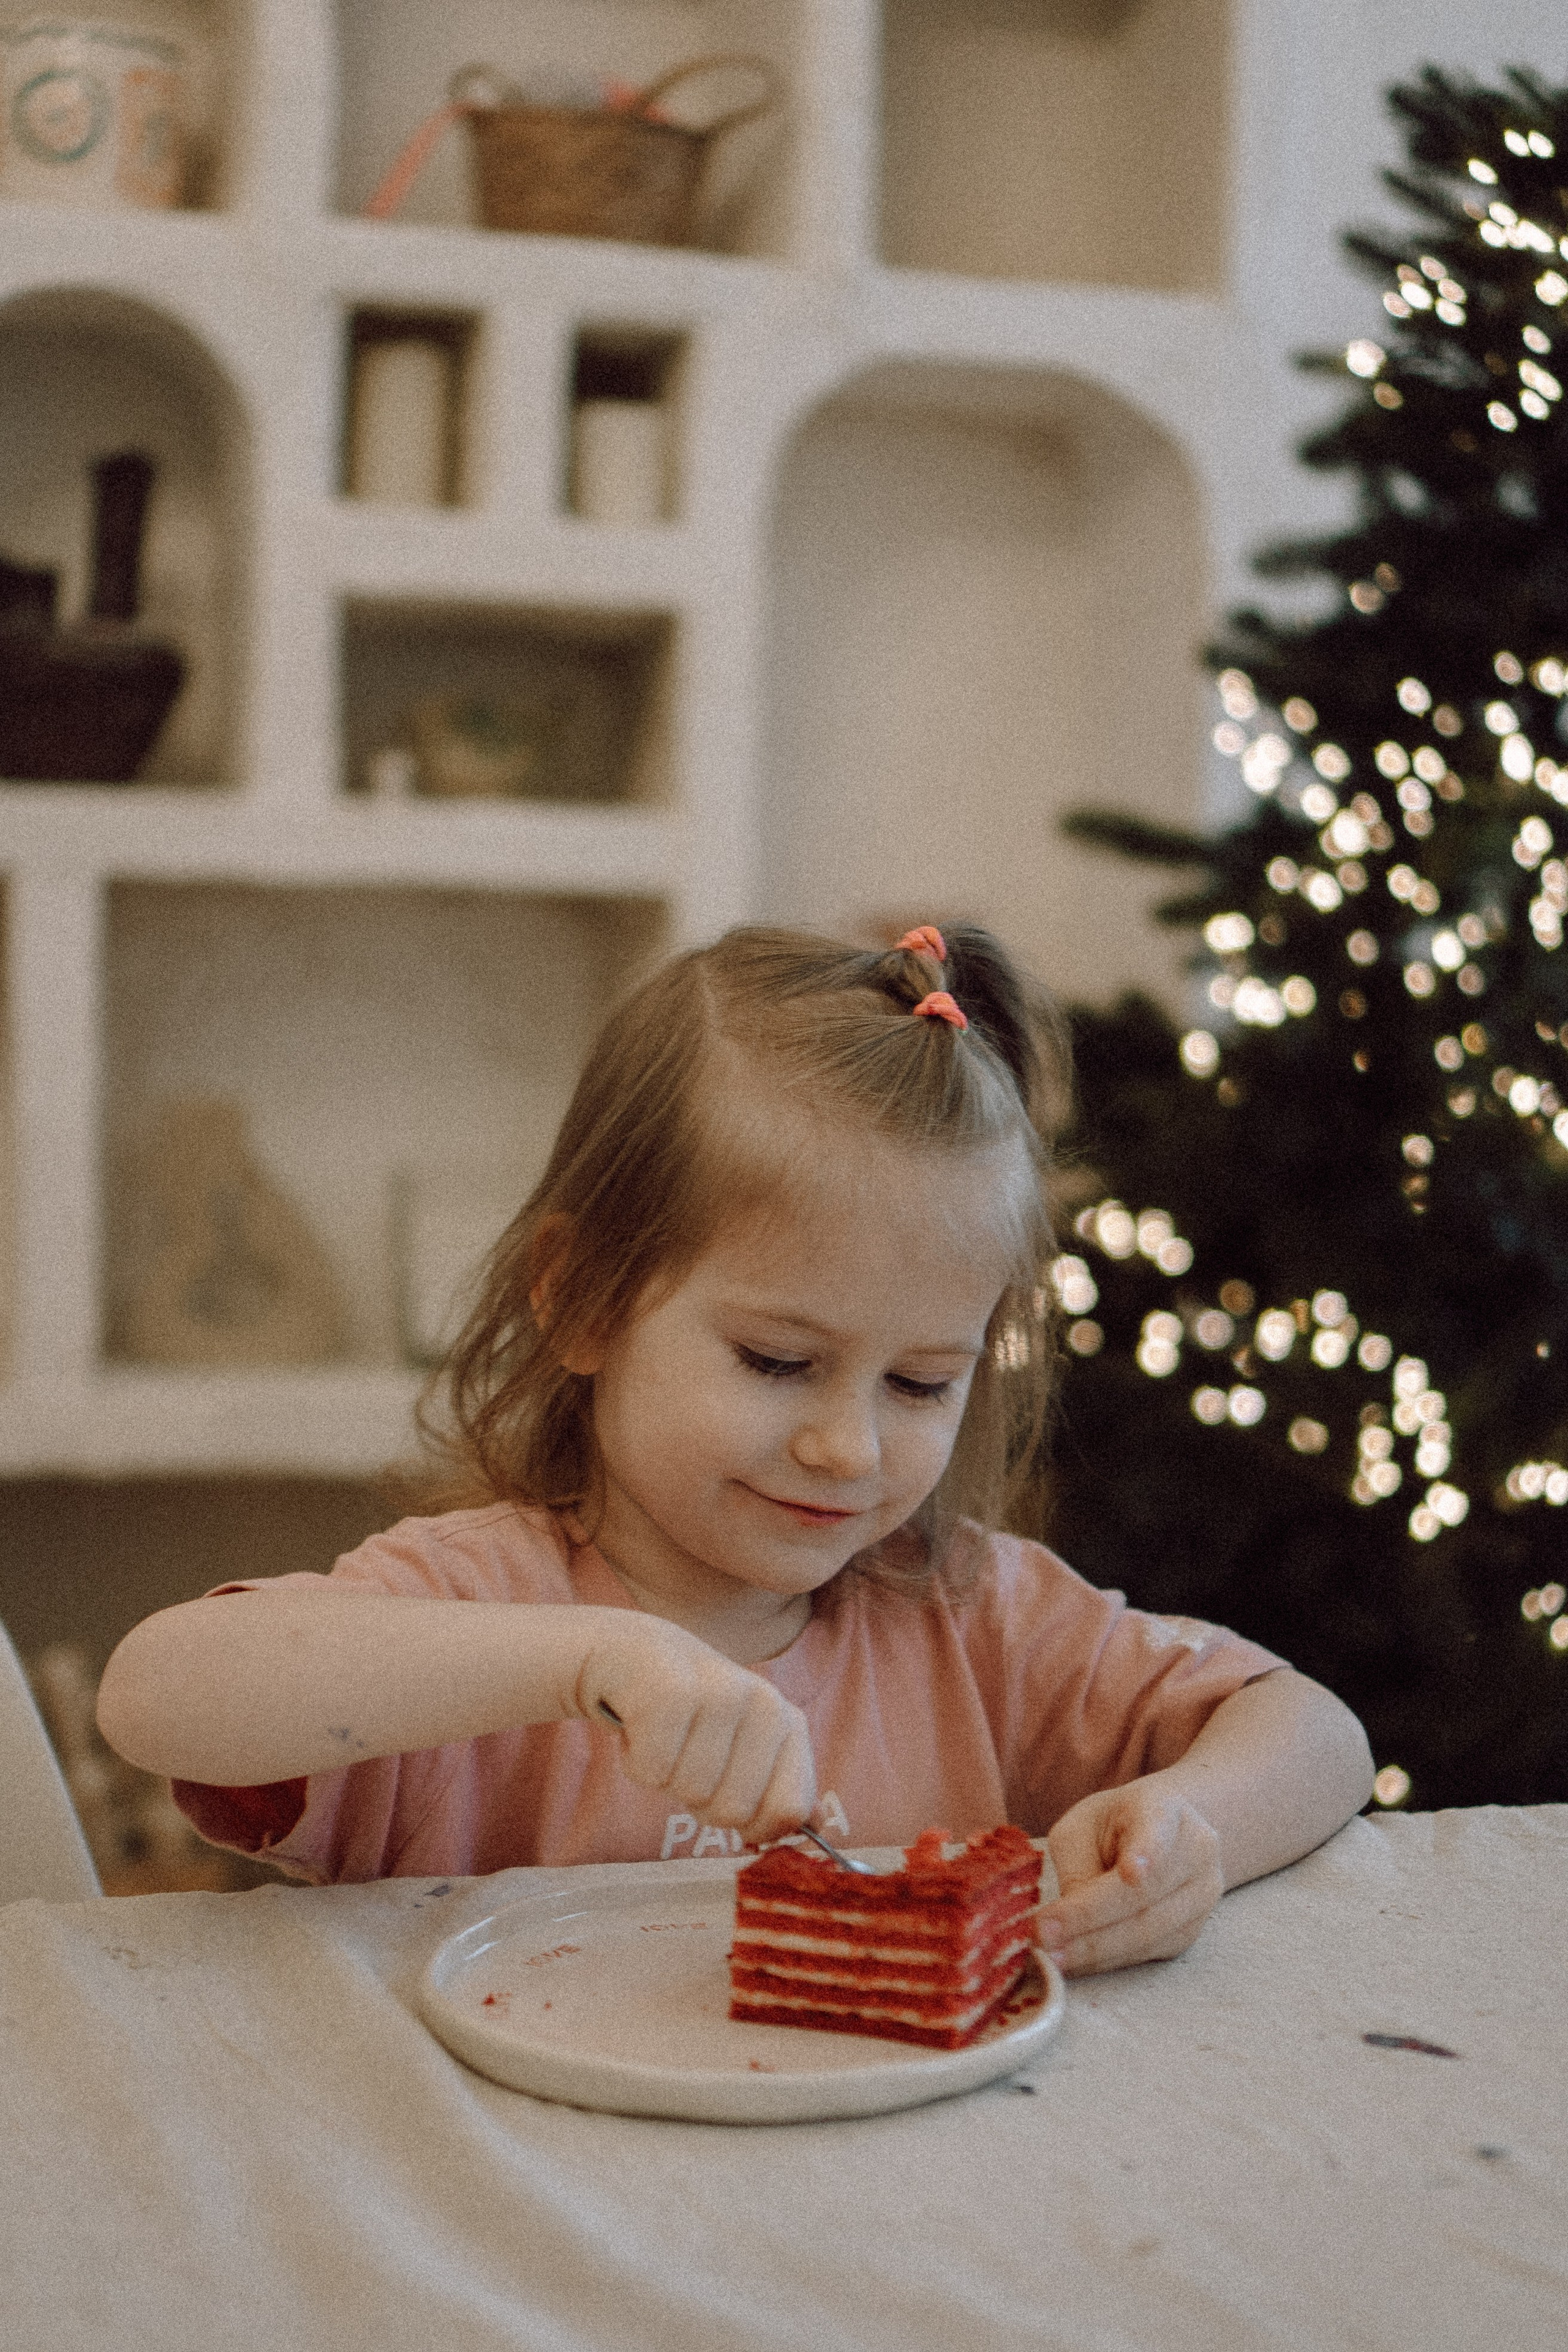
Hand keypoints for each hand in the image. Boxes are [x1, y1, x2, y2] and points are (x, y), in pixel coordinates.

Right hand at [576, 1618, 814, 1845]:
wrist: (619, 1646)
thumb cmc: (682, 1711)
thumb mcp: (738, 1744)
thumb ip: (777, 1786)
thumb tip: (818, 1827)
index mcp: (787, 1721)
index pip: (790, 1810)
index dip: (751, 1827)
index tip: (722, 1795)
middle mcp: (764, 1701)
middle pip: (735, 1811)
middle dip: (697, 1800)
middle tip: (682, 1755)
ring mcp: (721, 1692)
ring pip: (691, 1792)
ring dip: (663, 1777)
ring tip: (658, 1735)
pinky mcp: (670, 1691)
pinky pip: (653, 1772)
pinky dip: (634, 1762)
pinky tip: (636, 1724)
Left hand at [1038, 1779, 1222, 1976]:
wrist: (1161, 1837)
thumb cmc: (1112, 1828)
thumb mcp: (1083, 1827)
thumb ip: (1078, 1865)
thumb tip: (1066, 1922)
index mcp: (1167, 1810)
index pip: (1159, 1830)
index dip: (1146, 1852)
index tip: (1130, 1873)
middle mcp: (1196, 1852)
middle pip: (1145, 1894)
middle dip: (1090, 1920)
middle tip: (1043, 1935)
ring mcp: (1201, 1895)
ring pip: (1147, 1932)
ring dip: (1094, 1950)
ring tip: (1050, 1956)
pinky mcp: (1190, 1932)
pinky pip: (1147, 1952)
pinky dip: (1105, 1960)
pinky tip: (1073, 1962)